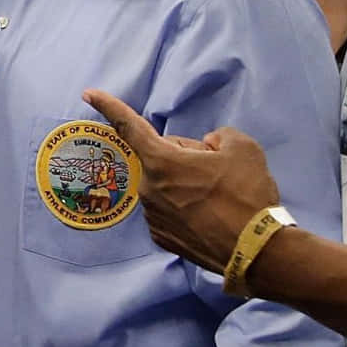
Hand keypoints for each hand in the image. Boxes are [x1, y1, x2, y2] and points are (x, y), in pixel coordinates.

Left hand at [82, 88, 280, 274]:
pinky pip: (170, 211)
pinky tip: (211, 218)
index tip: (88, 94)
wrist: (258, 252)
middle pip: (162, 159)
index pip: (129, 126)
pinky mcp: (163, 239)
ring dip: (186, 186)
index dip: (109, 106)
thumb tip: (207, 147)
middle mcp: (148, 190)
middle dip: (184, 159)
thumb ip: (218, 136)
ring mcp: (153, 218)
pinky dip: (186, 210)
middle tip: (217, 173)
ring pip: (167, 187)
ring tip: (219, 200)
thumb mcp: (241, 147)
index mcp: (161, 162)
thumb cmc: (247, 195)